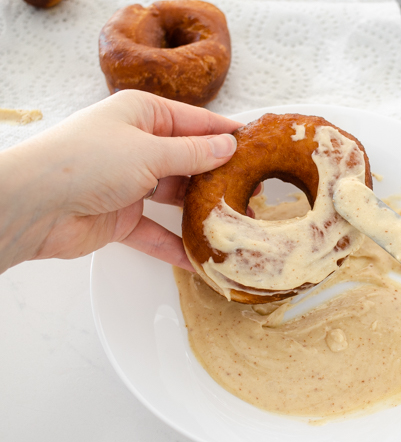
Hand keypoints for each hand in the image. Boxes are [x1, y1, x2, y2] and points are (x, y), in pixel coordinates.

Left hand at [0, 90, 240, 273]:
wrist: (34, 206)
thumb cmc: (87, 161)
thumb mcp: (149, 151)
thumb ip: (192, 153)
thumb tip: (227, 146)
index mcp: (142, 115)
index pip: (195, 122)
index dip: (225, 134)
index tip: (256, 147)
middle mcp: (138, 146)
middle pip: (189, 161)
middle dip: (219, 178)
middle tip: (253, 193)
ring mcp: (130, 183)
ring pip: (176, 197)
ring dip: (201, 212)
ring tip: (235, 225)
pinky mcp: (122, 218)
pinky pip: (157, 231)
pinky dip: (175, 244)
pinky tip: (200, 257)